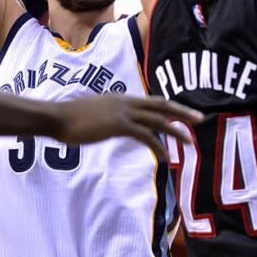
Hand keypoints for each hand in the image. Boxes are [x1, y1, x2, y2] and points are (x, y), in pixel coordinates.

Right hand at [50, 95, 199, 157]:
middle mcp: (125, 102)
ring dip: (177, 131)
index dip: (168, 107)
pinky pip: (145, 136)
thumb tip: (106, 124)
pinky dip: (157, 146)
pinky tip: (164, 157)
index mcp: (120, 98)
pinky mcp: (118, 125)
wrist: (56, 117)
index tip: (182, 112)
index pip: (150, 101)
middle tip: (200, 118)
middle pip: (161, 105)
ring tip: (190, 143)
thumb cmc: (68, 119)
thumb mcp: (91, 114)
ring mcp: (122, 112)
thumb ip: (103, 117)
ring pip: (158, 120)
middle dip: (182, 112)